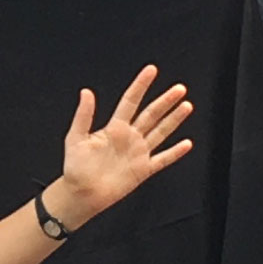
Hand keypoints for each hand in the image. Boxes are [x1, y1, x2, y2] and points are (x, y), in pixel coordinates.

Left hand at [53, 64, 194, 224]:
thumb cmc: (75, 167)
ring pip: (160, 132)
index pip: (131, 101)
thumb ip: (83, 116)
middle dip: (165, 101)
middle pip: (151, 114)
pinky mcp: (143, 170)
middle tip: (179, 88)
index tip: (152, 70)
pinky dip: (175, 152)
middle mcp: (129, 137)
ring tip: (187, 105)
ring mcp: (138, 153)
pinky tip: (186, 143)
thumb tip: (86, 92)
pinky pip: (162, 159)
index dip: (141, 85)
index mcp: (114, 127)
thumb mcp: (75, 138)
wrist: (81, 194)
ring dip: (174, 120)